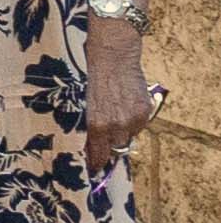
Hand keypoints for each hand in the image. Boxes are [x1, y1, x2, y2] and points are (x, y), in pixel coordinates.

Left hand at [88, 24, 162, 170]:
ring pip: (127, 138)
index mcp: (95, 125)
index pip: (98, 156)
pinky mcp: (145, 110)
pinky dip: (131, 122)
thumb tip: (84, 144)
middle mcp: (116, 126)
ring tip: (111, 118)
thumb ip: (84, 125)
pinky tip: (122, 108)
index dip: (94, 164)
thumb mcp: (77, 104)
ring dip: (120, 134)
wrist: (111, 54)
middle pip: (114, 150)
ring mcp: (133, 119)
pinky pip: (138, 126)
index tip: (92, 169)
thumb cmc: (86, 75)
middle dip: (107, 150)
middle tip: (101, 146)